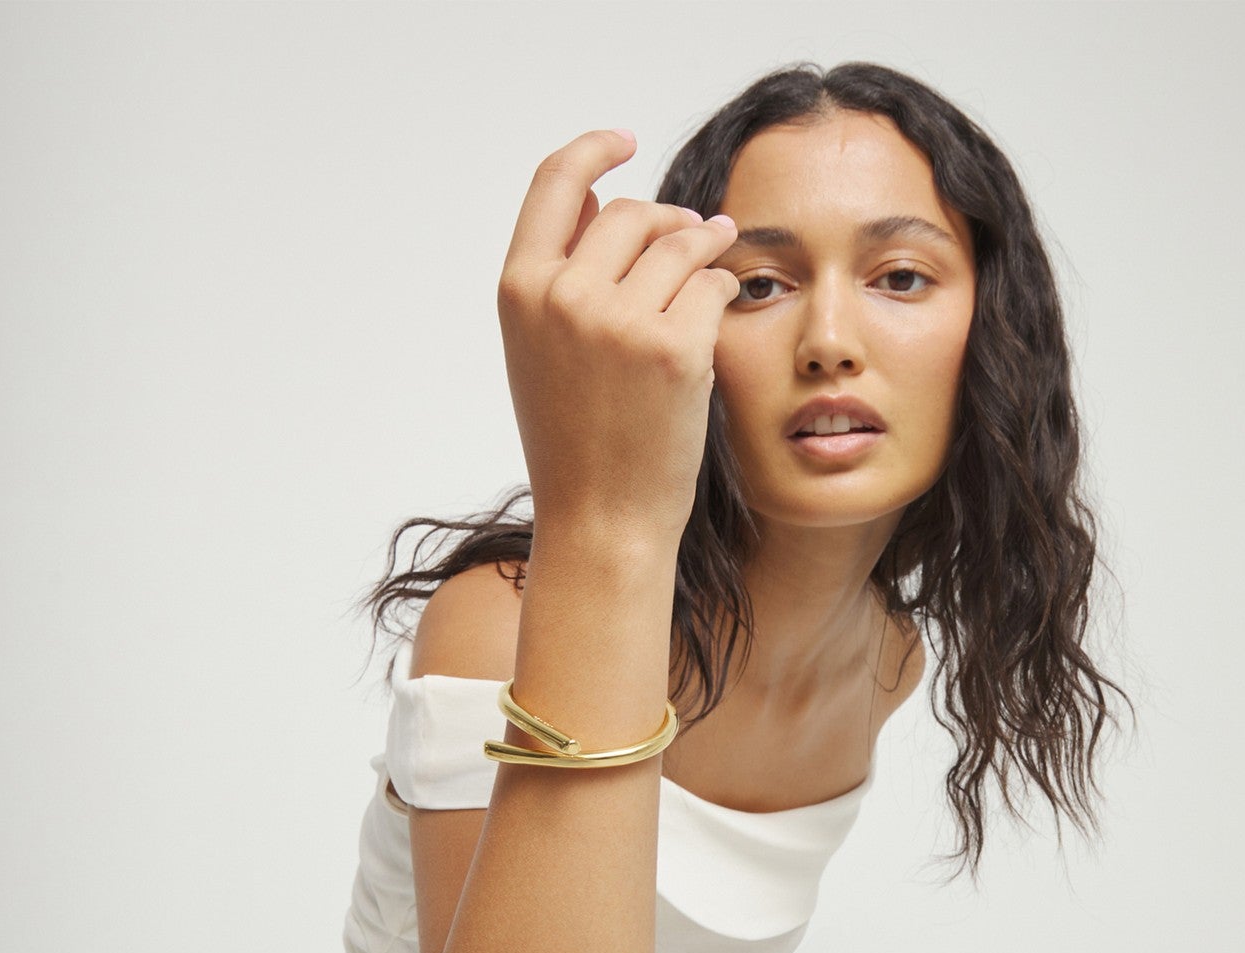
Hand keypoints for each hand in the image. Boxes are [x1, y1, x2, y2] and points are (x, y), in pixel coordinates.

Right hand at [496, 129, 739, 551]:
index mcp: (520, 291)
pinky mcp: (675, 348)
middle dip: (670, 220)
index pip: (554, 182)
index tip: (625, 142)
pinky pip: (714, 286)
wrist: (601, 519)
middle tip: (696, 236)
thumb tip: (603, 201)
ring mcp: (619, 321)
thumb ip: (561, 276)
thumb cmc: (574, 442)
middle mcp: (563, 296)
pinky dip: (724, 290)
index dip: (594, 150)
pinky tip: (721, 309)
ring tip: (716, 259)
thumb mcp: (541, 352)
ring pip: (681, 244)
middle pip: (633, 214)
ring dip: (707, 246)